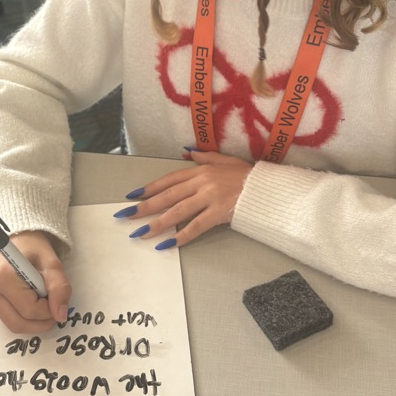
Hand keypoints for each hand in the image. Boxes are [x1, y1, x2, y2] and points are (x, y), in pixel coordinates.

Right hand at [0, 230, 70, 333]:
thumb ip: (59, 287)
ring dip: (33, 321)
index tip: (57, 298)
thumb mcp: (52, 264)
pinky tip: (29, 300)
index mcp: (1, 276)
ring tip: (41, 301)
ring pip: (14, 325)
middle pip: (19, 323)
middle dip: (41, 321)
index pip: (30, 310)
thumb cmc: (34, 249)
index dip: (49, 310)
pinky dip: (24, 317)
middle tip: (53, 307)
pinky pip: (9, 320)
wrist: (17, 242)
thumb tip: (61, 315)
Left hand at [118, 150, 252, 247]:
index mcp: (201, 170)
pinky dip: (181, 236)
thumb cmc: (248, 175)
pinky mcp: (219, 213)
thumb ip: (206, 156)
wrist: (268, 189)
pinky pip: (196, 226)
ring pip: (177, 212)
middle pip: (167, 196)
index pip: (169, 180)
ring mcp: (210, 197)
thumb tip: (187, 151)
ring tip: (141, 234)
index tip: (133, 196)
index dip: (150, 188)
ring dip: (157, 224)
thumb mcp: (226, 160)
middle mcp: (202, 182)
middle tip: (127, 216)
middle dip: (145, 207)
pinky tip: (168, 244)